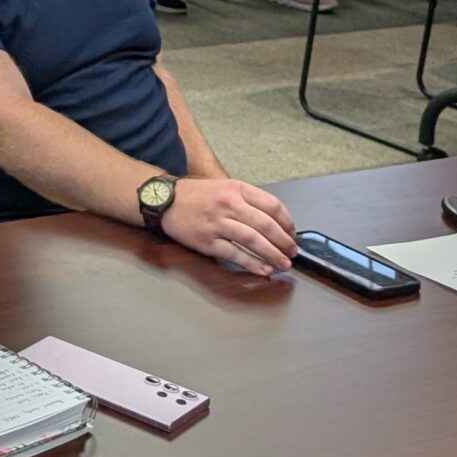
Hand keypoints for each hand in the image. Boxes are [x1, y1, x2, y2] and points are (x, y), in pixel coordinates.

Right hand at [160, 177, 296, 275]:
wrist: (164, 201)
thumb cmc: (196, 195)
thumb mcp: (223, 187)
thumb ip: (246, 200)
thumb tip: (274, 221)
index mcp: (236, 189)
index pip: (272, 205)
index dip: (287, 222)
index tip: (292, 233)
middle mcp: (228, 204)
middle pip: (265, 225)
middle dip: (284, 242)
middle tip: (292, 252)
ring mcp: (217, 223)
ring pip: (253, 240)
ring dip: (272, 255)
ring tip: (284, 264)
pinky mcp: (207, 241)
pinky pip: (235, 254)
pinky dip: (252, 264)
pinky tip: (264, 270)